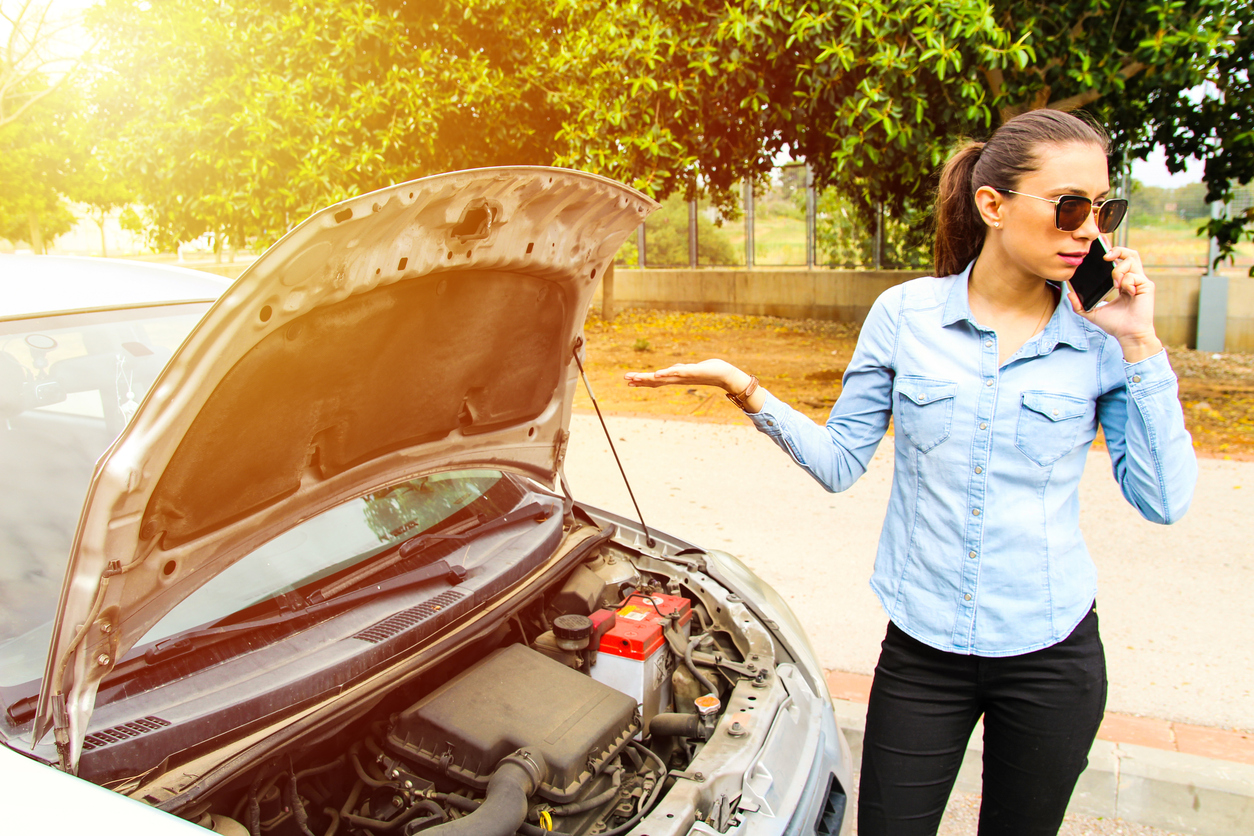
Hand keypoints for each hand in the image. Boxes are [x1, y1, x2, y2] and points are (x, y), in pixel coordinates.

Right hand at [624, 359, 747, 392]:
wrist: (724, 375)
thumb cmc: (708, 372)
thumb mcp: (690, 370)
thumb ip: (680, 371)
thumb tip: (673, 370)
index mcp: (676, 378)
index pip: (656, 380)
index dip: (642, 381)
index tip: (629, 381)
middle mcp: (677, 379)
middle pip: (655, 380)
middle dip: (640, 380)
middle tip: (625, 380)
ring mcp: (683, 376)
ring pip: (662, 377)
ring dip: (648, 378)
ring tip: (636, 378)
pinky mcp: (692, 372)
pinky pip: (676, 373)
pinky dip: (666, 374)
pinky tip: (657, 374)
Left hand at [1067, 244, 1162, 362]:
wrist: (1128, 335)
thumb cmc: (1115, 324)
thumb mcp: (1092, 312)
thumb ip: (1079, 304)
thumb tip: (1069, 294)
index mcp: (1123, 282)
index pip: (1120, 260)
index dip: (1112, 251)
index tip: (1100, 248)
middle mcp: (1133, 279)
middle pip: (1130, 253)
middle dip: (1117, 249)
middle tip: (1105, 256)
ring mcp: (1141, 281)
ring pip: (1132, 260)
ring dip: (1119, 269)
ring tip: (1115, 284)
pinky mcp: (1147, 286)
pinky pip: (1134, 276)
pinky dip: (1126, 282)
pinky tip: (1126, 293)